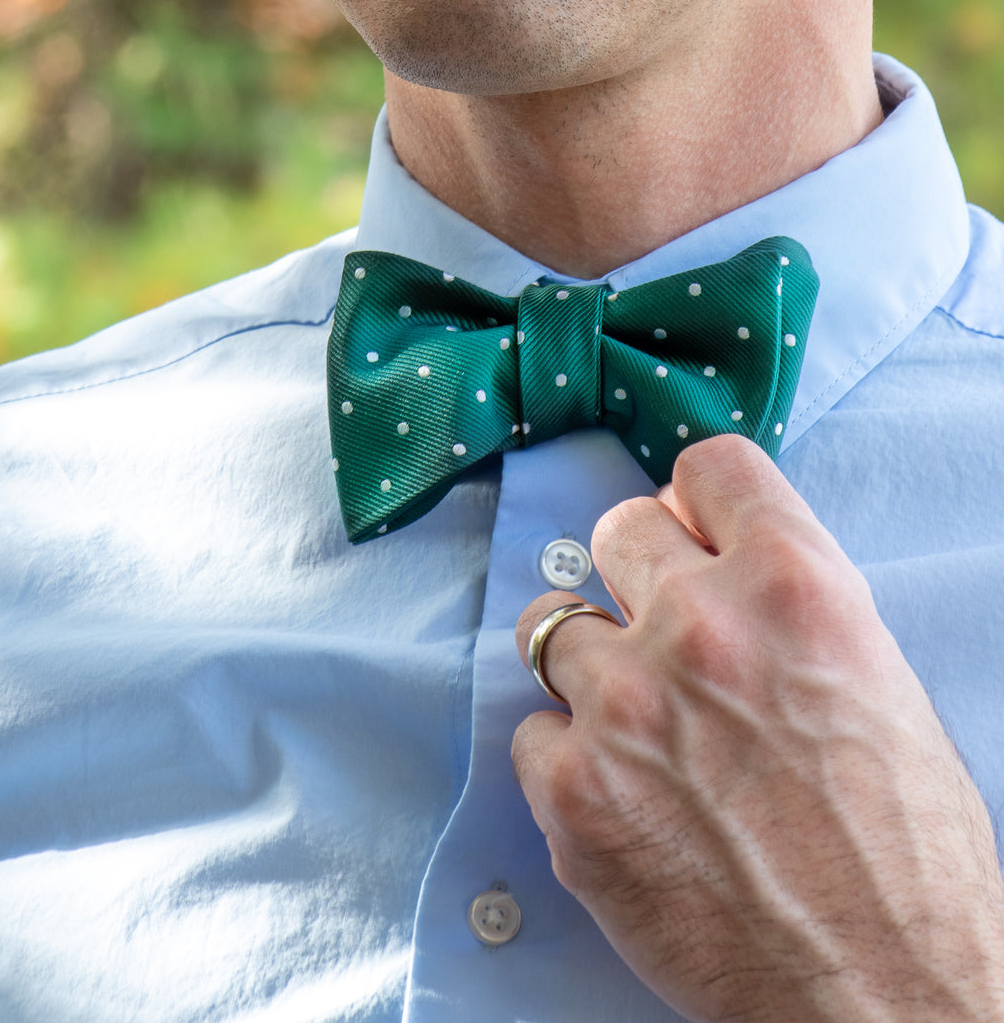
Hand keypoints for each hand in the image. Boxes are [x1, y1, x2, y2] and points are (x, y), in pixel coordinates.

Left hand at [512, 434, 1003, 1022]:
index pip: (708, 467)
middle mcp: (702, 626)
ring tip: (635, 725)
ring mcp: (624, 704)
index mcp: (795, 586)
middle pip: (614, 529)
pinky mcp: (572, 788)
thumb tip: (709, 558)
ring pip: (552, 625)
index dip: (695, 502)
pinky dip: (568, 760)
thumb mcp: (873, 680)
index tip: (687, 532)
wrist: (885, 996)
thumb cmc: (902, 850)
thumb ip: (783, 600)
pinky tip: (624, 800)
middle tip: (658, 633)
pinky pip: (533, 732)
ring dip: (587, 666)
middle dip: (635, 575)